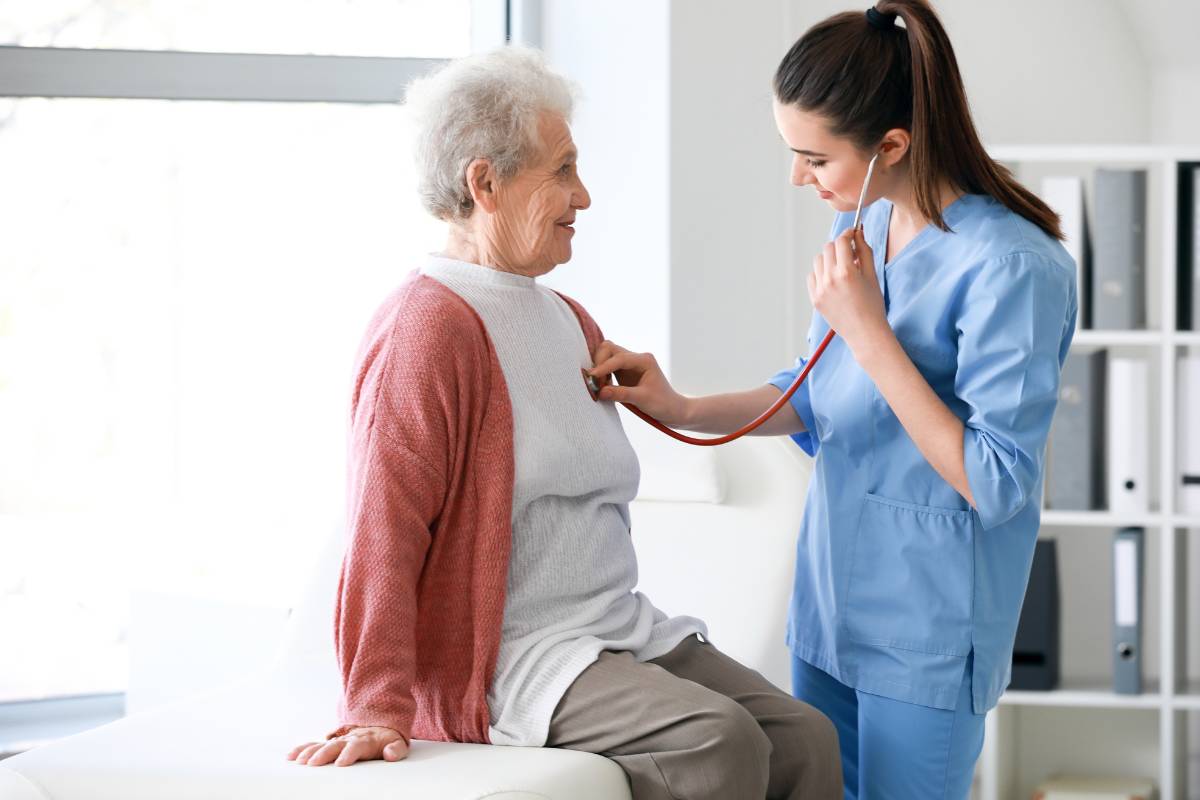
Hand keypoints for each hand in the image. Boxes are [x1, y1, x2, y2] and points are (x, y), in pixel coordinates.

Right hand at [287, 726, 408, 766]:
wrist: (380, 724)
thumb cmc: (388, 739)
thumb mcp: (398, 743)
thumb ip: (396, 749)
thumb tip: (390, 754)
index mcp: (365, 740)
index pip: (356, 747)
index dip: (349, 754)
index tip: (340, 764)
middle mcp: (349, 738)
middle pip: (335, 745)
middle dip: (324, 754)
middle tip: (313, 764)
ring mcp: (338, 739)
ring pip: (321, 744)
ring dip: (309, 752)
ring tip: (298, 761)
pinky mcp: (330, 742)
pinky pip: (314, 744)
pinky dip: (302, 748)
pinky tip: (291, 756)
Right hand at [589, 340, 689, 425]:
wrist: (672, 410)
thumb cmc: (663, 403)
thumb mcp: (642, 399)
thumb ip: (621, 394)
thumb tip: (600, 392)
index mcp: (644, 360)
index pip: (619, 358)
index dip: (604, 367)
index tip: (592, 377)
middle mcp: (636, 358)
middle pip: (610, 349)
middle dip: (599, 362)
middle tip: (595, 382)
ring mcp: (630, 364)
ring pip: (607, 355)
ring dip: (599, 368)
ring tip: (599, 385)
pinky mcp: (624, 372)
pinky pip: (608, 366)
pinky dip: (602, 374)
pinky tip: (602, 386)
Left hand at [808, 227, 891, 355]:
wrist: (865, 332)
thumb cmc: (873, 304)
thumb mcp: (872, 275)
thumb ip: (864, 251)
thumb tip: (858, 233)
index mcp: (846, 272)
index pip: (841, 241)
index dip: (848, 234)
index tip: (853, 234)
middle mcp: (829, 279)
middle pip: (828, 248)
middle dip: (839, 246)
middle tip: (850, 252)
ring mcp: (819, 290)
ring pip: (818, 261)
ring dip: (829, 259)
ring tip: (842, 268)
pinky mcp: (814, 299)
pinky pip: (812, 276)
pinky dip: (821, 273)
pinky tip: (833, 280)